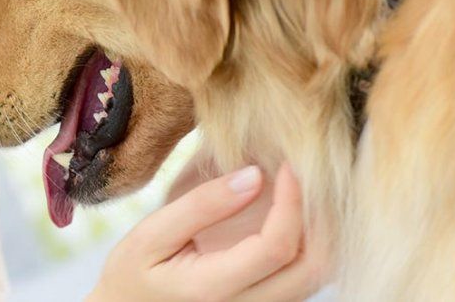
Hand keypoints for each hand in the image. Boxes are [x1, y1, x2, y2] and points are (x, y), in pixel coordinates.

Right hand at [87, 163, 328, 301]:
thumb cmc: (133, 273)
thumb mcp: (152, 234)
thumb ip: (202, 206)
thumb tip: (255, 174)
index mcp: (213, 290)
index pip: (276, 247)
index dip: (292, 202)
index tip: (288, 165)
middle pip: (313, 269)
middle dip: (321, 218)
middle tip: (306, 175)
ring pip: (316, 277)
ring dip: (321, 232)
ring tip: (303, 190)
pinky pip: (304, 279)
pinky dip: (310, 244)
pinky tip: (293, 214)